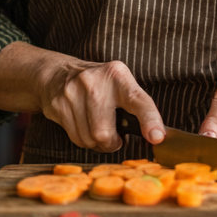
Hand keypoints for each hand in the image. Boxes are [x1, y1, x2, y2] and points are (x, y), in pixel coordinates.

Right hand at [37, 55, 165, 152]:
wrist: (59, 74)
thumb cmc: (100, 86)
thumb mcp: (121, 86)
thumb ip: (136, 108)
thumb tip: (155, 137)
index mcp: (118, 76)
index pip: (138, 101)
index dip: (149, 120)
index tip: (157, 137)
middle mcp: (96, 82)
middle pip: (104, 132)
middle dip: (111, 142)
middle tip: (113, 135)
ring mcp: (74, 93)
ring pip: (89, 139)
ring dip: (96, 142)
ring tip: (97, 126)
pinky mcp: (58, 105)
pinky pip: (76, 139)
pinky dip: (83, 139)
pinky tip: (83, 125)